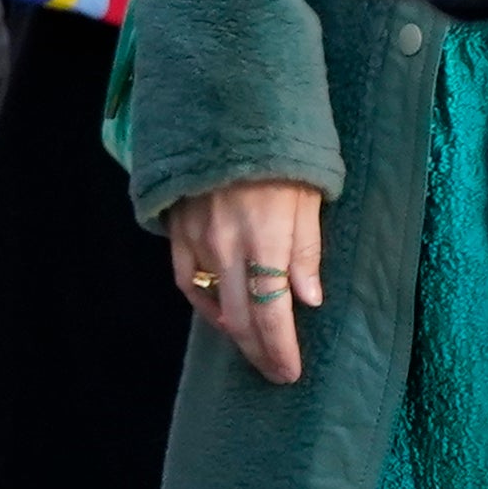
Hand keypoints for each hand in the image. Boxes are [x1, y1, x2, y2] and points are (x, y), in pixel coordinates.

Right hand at [163, 177, 326, 383]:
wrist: (226, 116)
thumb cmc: (279, 157)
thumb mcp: (308, 198)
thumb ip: (307, 251)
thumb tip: (308, 300)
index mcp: (267, 241)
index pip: (272, 313)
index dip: (280, 349)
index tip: (290, 372)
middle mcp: (229, 248)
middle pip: (243, 319)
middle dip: (261, 353)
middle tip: (275, 372)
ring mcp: (199, 242)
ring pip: (215, 305)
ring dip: (235, 333)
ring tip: (253, 348)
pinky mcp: (179, 233)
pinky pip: (188, 282)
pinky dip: (204, 305)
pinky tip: (220, 315)